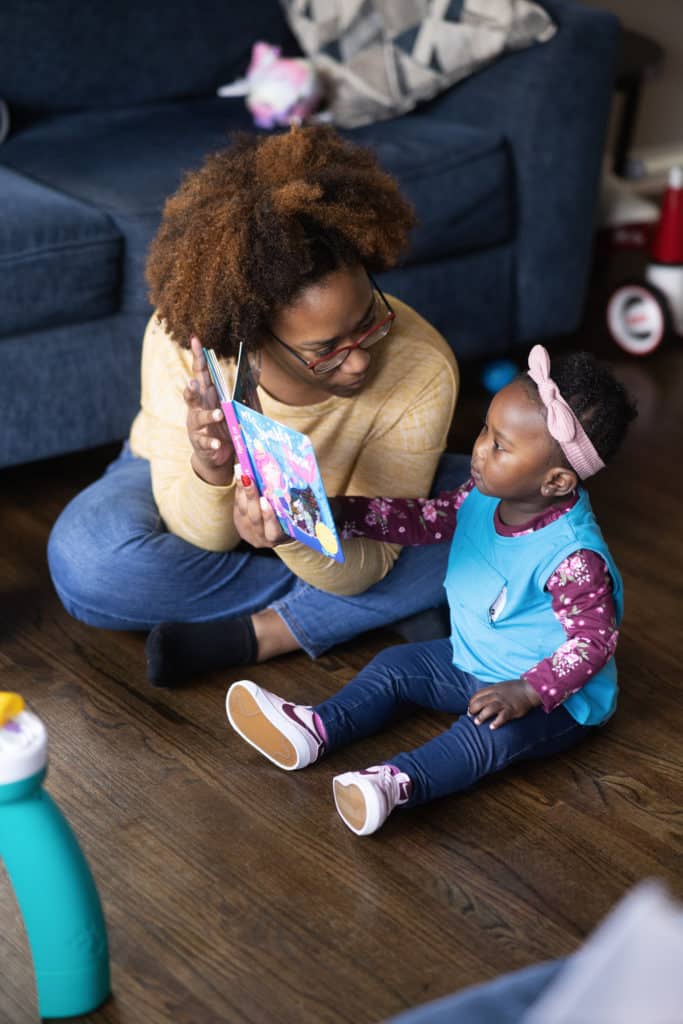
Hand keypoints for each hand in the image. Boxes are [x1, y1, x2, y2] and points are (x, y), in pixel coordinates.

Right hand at [185, 336, 233, 484]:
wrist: (213, 456)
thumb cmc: (222, 427)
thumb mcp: (230, 408)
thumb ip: (239, 393)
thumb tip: (253, 375)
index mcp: (205, 396)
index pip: (200, 373)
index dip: (198, 356)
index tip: (196, 339)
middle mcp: (198, 409)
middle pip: (193, 395)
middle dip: (191, 388)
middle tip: (192, 383)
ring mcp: (197, 427)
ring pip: (199, 418)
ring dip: (210, 416)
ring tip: (219, 415)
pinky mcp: (201, 443)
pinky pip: (206, 442)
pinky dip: (212, 442)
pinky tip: (218, 443)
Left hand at [233, 472, 289, 547]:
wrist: (276, 534)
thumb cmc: (289, 522)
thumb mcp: (291, 518)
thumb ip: (288, 506)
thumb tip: (288, 480)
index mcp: (278, 538)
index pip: (273, 530)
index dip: (268, 516)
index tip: (265, 500)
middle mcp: (262, 538)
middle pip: (255, 518)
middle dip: (251, 497)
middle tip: (248, 480)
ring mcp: (249, 532)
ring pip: (243, 511)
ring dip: (242, 491)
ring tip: (242, 474)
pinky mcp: (239, 525)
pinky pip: (238, 507)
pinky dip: (239, 491)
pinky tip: (240, 477)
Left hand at [467, 679, 541, 729]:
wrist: (530, 689)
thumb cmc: (514, 689)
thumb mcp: (500, 686)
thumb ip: (491, 692)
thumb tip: (482, 699)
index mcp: (493, 689)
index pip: (477, 695)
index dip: (471, 702)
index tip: (469, 709)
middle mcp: (496, 695)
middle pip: (480, 702)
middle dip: (473, 709)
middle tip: (470, 716)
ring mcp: (504, 702)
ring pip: (489, 709)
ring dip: (481, 716)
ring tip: (477, 723)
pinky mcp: (511, 709)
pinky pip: (502, 716)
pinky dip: (496, 722)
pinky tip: (492, 727)